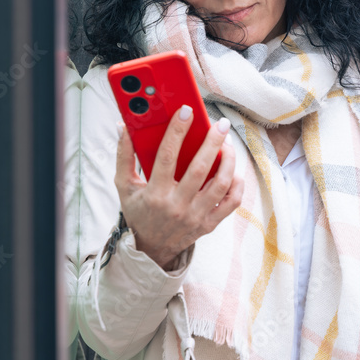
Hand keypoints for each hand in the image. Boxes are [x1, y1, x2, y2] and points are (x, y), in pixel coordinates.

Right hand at [115, 106, 243, 269]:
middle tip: (219, 124)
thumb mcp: (124, 187)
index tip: (186, 111)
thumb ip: (124, 156)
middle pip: (200, 169)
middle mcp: (177, 206)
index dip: (176, 132)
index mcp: (155, 194)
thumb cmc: (139, 212)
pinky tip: (233, 170)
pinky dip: (236, 184)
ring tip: (227, 143)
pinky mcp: (209, 224)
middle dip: (212, 142)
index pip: (167, 157)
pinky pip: (231, 203)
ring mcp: (196, 216)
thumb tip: (124, 127)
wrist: (151, 248)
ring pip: (220, 184)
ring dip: (228, 160)